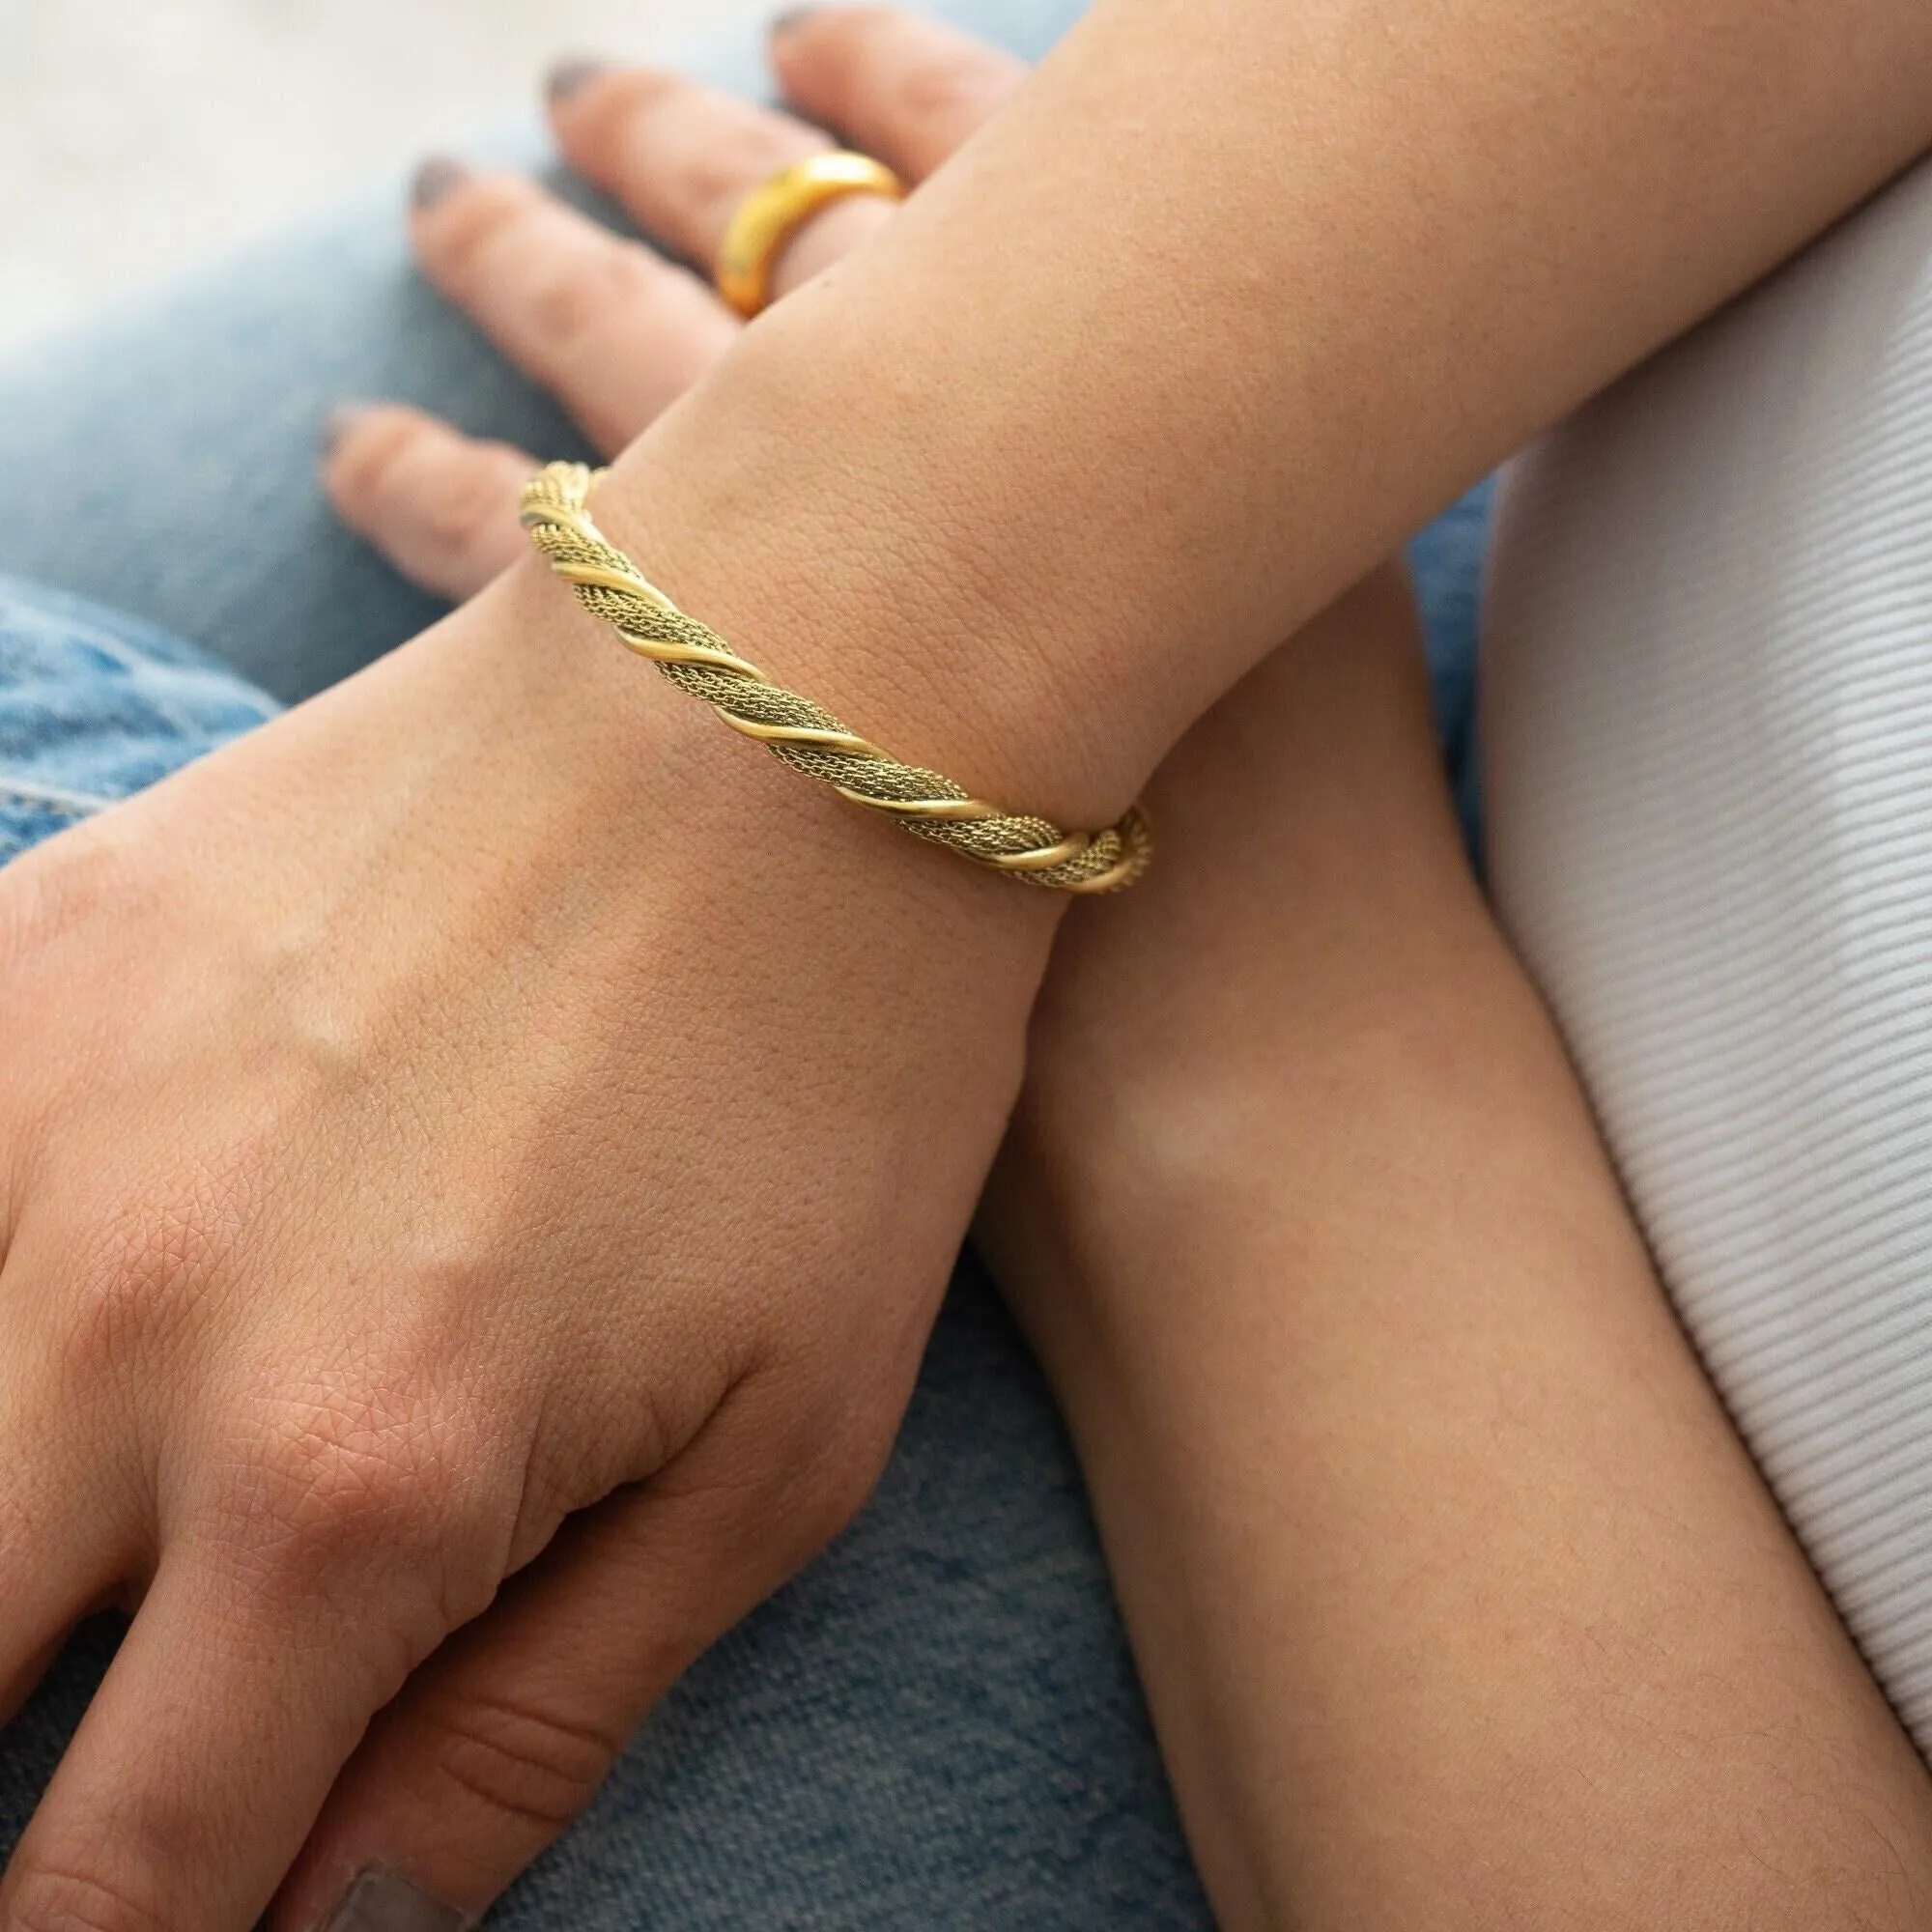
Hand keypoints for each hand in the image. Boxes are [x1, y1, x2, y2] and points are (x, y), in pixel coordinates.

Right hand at [0, 15, 1043, 1931]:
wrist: (792, 697)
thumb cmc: (841, 1070)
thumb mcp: (782, 1446)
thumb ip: (534, 1717)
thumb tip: (340, 1923)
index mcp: (350, 1481)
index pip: (115, 1887)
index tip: (152, 1919)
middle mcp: (128, 1323)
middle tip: (117, 1741)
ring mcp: (37, 1116)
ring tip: (86, 1536)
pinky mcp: (25, 951)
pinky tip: (67, 1310)